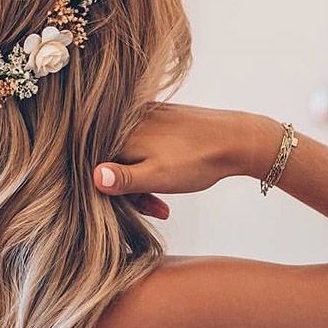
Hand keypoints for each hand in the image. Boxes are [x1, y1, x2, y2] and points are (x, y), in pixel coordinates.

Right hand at [93, 103, 281, 216]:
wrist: (234, 138)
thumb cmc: (196, 160)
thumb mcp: (157, 176)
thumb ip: (123, 178)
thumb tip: (93, 177)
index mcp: (120, 135)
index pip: (98, 171)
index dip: (112, 196)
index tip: (137, 210)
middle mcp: (125, 122)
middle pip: (112, 165)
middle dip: (131, 193)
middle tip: (156, 210)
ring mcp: (140, 117)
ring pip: (127, 159)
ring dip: (142, 184)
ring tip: (164, 205)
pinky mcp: (154, 117)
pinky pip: (140, 147)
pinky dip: (149, 167)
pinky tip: (167, 181)